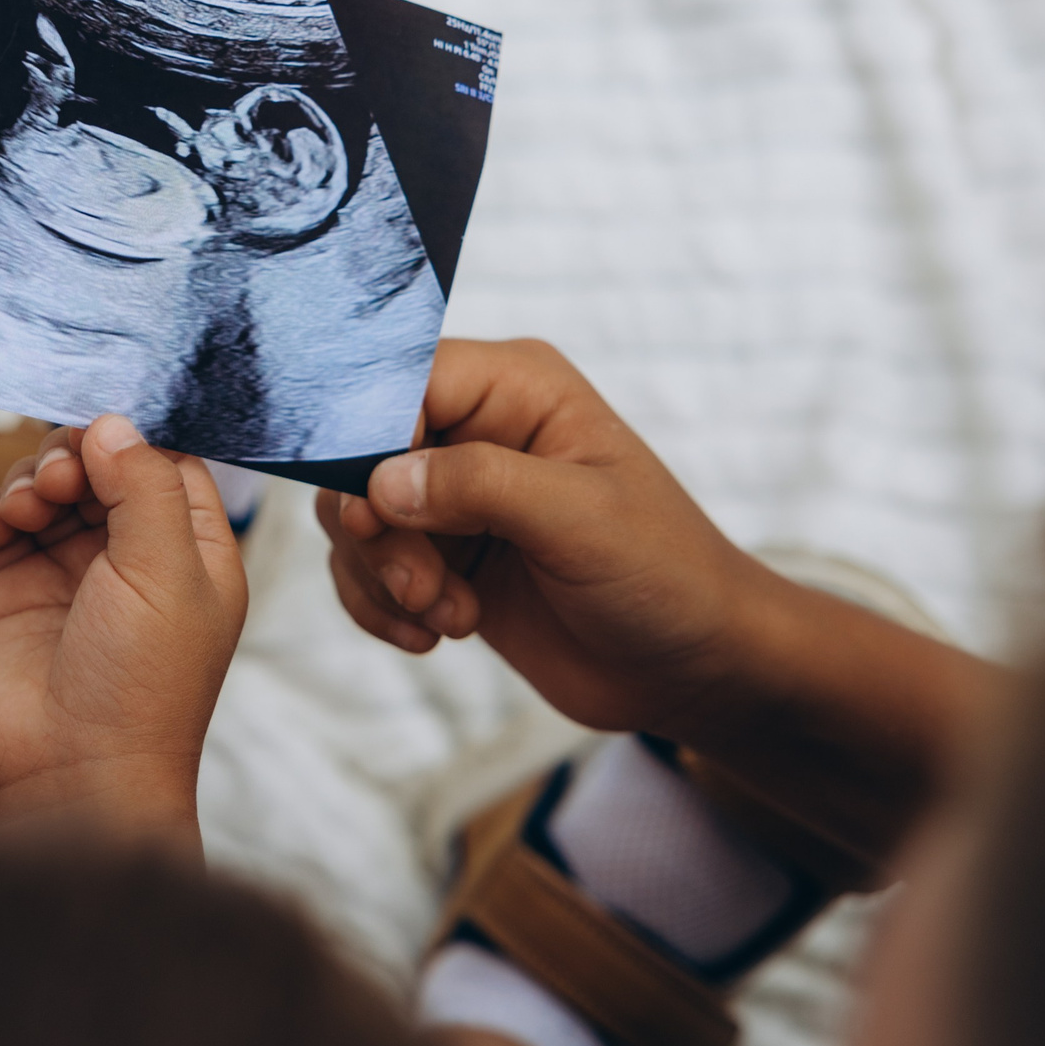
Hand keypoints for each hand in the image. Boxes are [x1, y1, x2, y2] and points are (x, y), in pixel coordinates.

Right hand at [0, 417, 246, 846]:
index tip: (97, 429)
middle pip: (96, 465)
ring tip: (25, 510)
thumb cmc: (142, 686)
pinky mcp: (13, 594)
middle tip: (57, 482)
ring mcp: (70, 575)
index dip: (129, 435)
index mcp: (192, 550)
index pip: (165, 459)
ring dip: (27, 481)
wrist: (73, 778)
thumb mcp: (165, 572)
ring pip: (43, 488)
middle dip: (70, 456)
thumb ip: (144, 485)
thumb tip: (110, 422)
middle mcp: (133, 557)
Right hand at [316, 339, 778, 739]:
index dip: (371, 439)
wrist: (690, 668)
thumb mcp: (580, 519)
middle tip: (420, 584)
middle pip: (361, 450)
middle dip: (375, 527)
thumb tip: (381, 483)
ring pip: (354, 514)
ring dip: (382, 574)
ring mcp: (455, 497)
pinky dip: (380, 605)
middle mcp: (475, 431)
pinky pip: (366, 567)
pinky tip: (437, 634)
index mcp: (515, 388)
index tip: (376, 510)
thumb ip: (478, 486)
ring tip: (447, 616)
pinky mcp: (442, 557)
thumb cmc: (664, 573)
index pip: (402, 378)